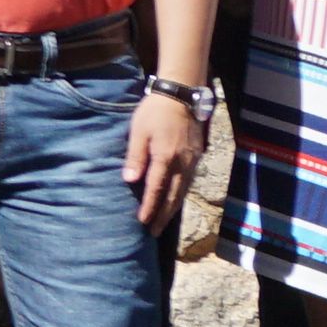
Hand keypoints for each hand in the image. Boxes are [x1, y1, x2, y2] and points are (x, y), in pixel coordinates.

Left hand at [121, 81, 203, 221]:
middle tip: (153, 232)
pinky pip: (188, 182)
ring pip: (183, 191)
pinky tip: (174, 200)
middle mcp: (182, 163)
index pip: (156, 189)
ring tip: (163, 222)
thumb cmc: (155, 111)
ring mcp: (192, 161)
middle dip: (163, 216)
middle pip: (173, 196)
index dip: (150, 208)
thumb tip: (130, 180)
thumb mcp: (138, 131)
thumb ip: (135, 156)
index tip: (142, 222)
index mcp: (166, 157)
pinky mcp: (196, 157)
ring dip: (173, 208)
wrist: (181, 95)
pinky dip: (180, 195)